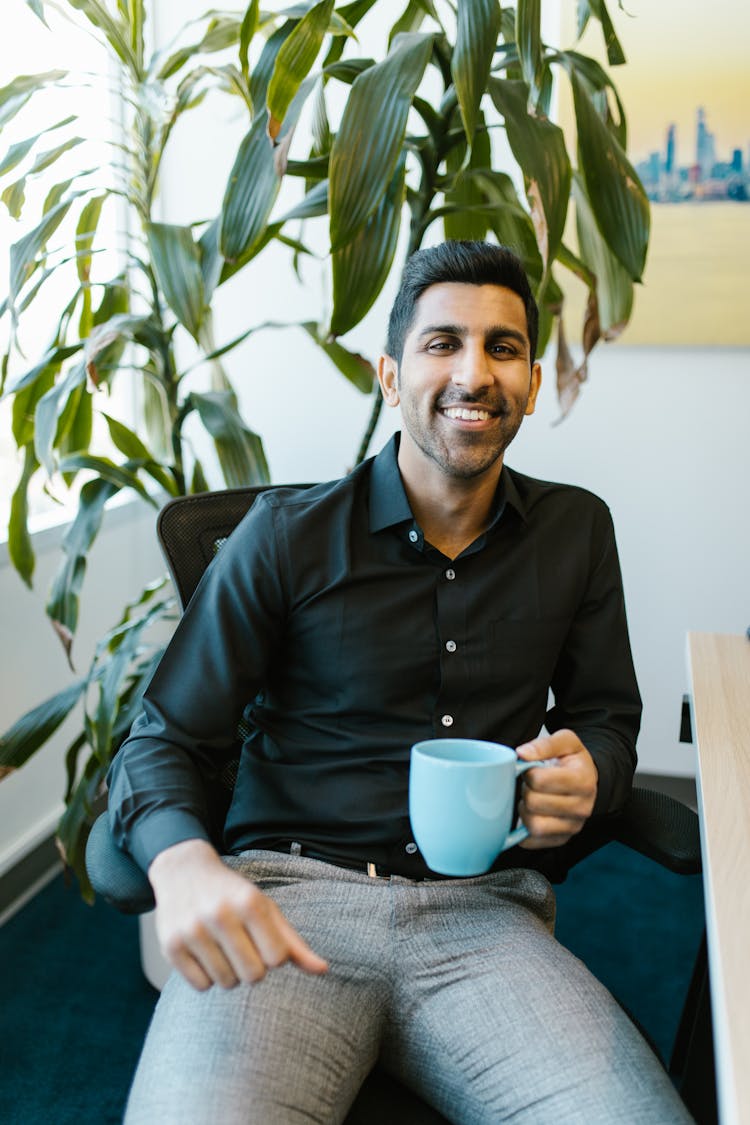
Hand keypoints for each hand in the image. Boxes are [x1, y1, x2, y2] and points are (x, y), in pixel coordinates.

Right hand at [148, 839, 328, 990]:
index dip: (273, 956)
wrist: (182, 871)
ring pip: (226, 983)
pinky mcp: (170, 946)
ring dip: (228, 973)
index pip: (277, 959)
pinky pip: (201, 986)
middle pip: (253, 976)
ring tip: (221, 947)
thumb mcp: (265, 908)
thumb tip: (323, 970)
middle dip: (252, 968)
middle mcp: (220, 914)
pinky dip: (206, 977)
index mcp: (250, 902)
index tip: (262, 941)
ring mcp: (193, 931)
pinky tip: (203, 953)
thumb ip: (293, 942)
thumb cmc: (232, 894)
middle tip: (242, 948)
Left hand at [515, 729, 597, 848]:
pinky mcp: (562, 839)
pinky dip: (525, 829)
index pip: (539, 780)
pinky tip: (532, 813)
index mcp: (583, 780)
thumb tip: (522, 754)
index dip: (528, 772)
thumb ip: (544, 744)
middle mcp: (582, 807)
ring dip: (525, 810)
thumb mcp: (566, 742)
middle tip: (532, 784)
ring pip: (533, 825)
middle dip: (526, 790)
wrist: (588, 780)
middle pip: (533, 803)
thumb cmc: (574, 761)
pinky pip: (533, 841)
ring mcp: (573, 826)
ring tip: (533, 798)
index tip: (533, 769)